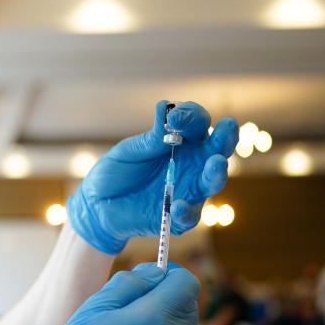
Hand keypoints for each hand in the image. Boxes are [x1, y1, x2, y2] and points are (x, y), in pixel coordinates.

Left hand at [67, 100, 237, 254]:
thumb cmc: (116, 172)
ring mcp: (190, 190)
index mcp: (183, 142)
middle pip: (217, 148)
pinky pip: (190, 215)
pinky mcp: (181, 216)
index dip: (191, 116)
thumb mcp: (129, 151)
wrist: (99, 204)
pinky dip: (186, 211)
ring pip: (212, 181)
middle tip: (226, 126)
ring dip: (216, 172)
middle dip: (224, 137)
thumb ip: (151, 138)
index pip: (198, 123)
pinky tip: (178, 206)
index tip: (173, 117)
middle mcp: (194, 164)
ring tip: (216, 163)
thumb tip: (165, 107)